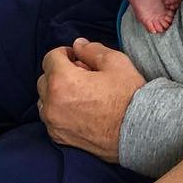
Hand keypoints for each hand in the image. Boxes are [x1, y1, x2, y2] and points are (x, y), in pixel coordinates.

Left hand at [36, 38, 145, 162]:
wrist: (138, 130)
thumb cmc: (128, 95)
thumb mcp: (115, 62)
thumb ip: (92, 50)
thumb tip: (78, 45)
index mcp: (62, 81)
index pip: (50, 58)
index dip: (65, 53)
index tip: (78, 58)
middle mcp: (52, 103)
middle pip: (44, 79)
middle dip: (60, 73)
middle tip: (84, 76)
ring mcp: (54, 123)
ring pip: (45, 100)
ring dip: (57, 93)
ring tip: (82, 94)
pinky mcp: (59, 137)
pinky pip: (51, 118)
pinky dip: (60, 110)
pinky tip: (81, 110)